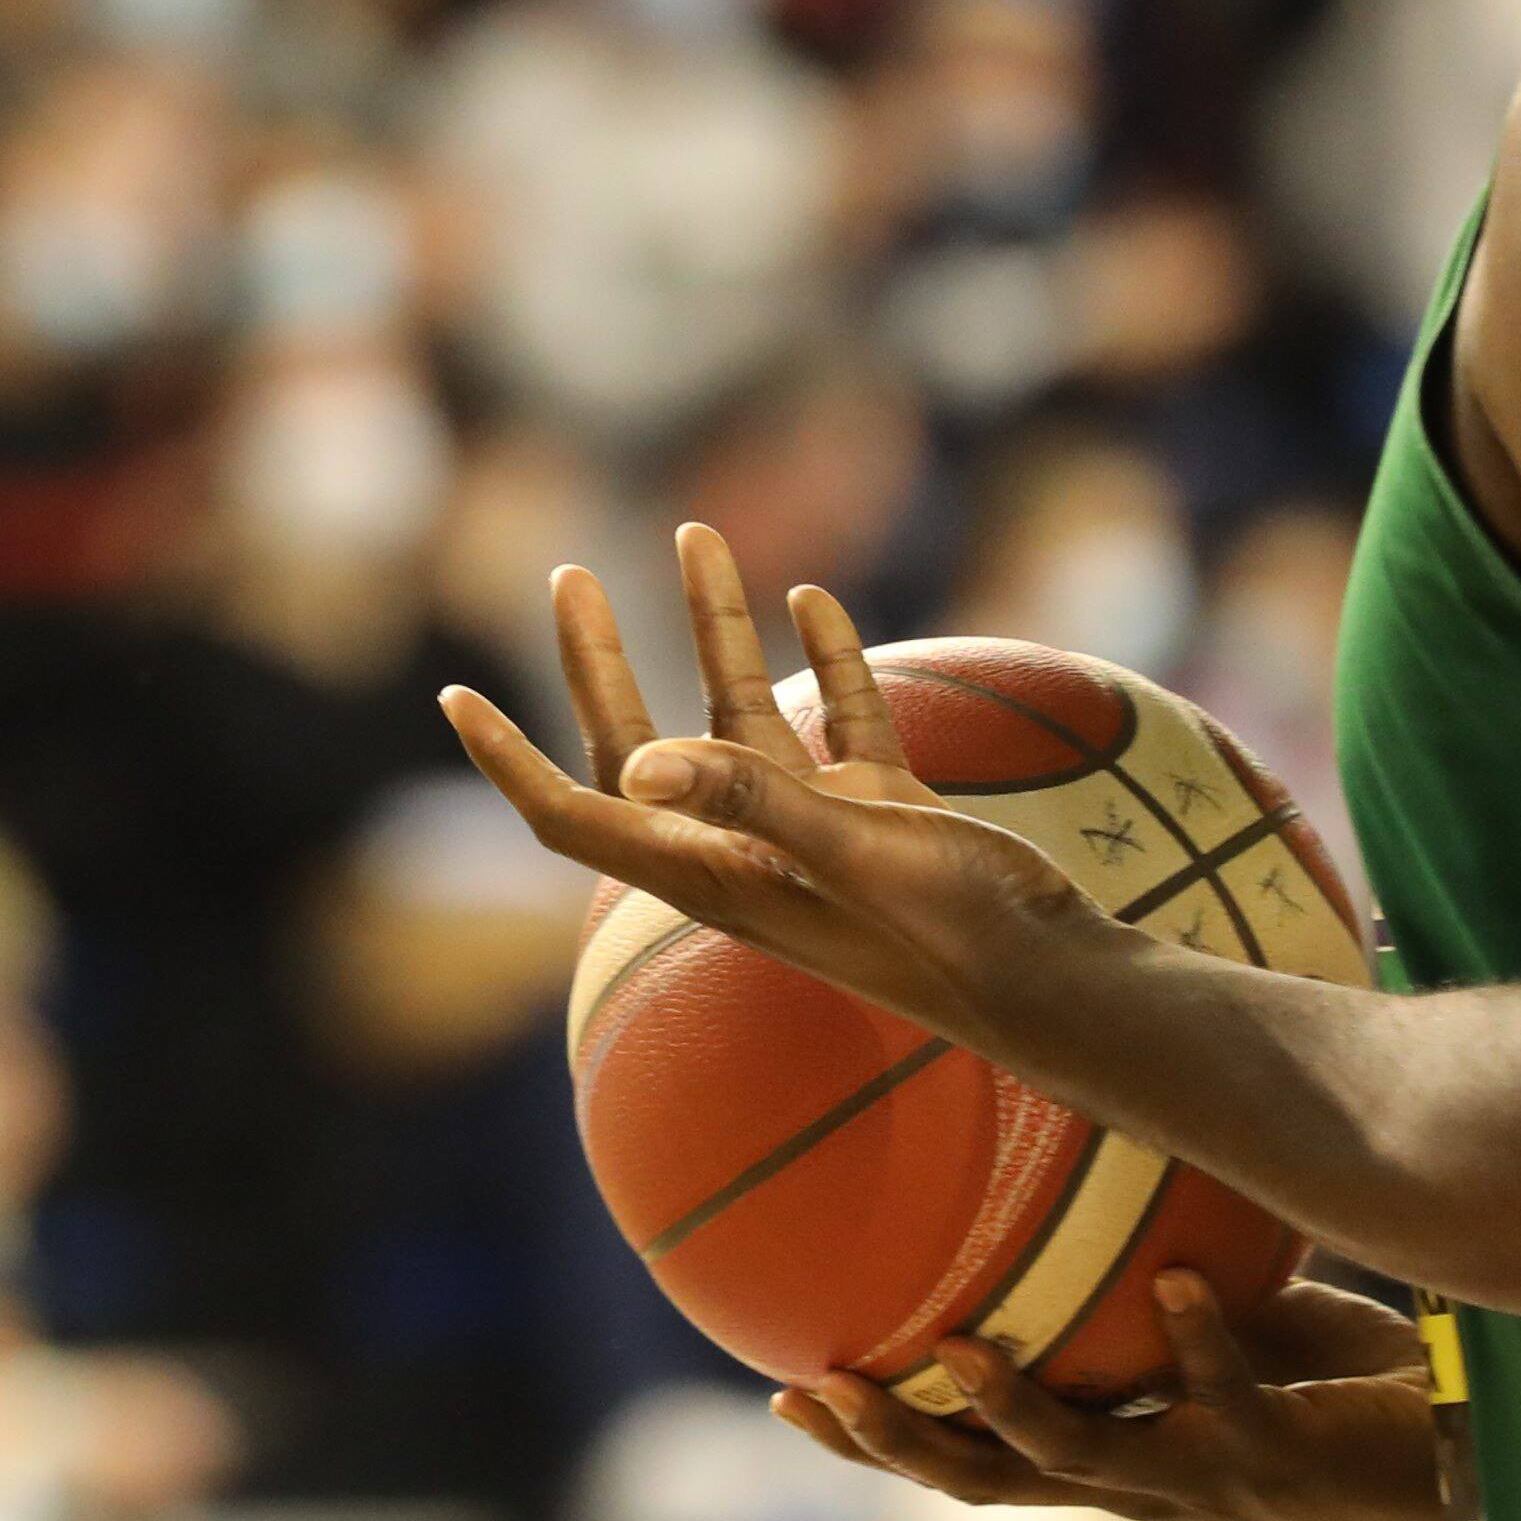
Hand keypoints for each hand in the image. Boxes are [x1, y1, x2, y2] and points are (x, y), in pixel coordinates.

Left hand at [439, 525, 1111, 1058]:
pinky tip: (812, 597)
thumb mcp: (852, 851)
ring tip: (695, 534)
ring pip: (742, 716)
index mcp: (717, 874)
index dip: (507, 761)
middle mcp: (751, 853)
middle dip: (598, 662)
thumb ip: (751, 799)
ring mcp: (820, 835)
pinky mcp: (887, 818)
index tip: (451, 695)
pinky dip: (822, 658)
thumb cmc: (962, 933)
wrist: (1069, 986)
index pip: (576, 814)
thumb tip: (638, 760)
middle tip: (565, 575)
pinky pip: (836, 724)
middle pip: (640, 747)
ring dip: (715, 629)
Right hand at [777, 1271, 1452, 1520]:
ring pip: (1079, 1468)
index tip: (789, 1391)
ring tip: (955, 1347)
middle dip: (897, 1444)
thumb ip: (1166, 1272)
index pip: (968, 1457)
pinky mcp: (1286, 1460)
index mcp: (1117, 1451)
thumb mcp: (1241, 1315)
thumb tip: (1096, 1157)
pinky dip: (1202, 1344)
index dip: (877, 1436)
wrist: (1479, 1455)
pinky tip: (1179, 1285)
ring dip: (1013, 1413)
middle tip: (818, 1389)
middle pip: (985, 1484)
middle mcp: (1145, 1480)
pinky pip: (1231, 1402)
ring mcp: (1211, 1478)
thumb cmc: (1358, 1382)